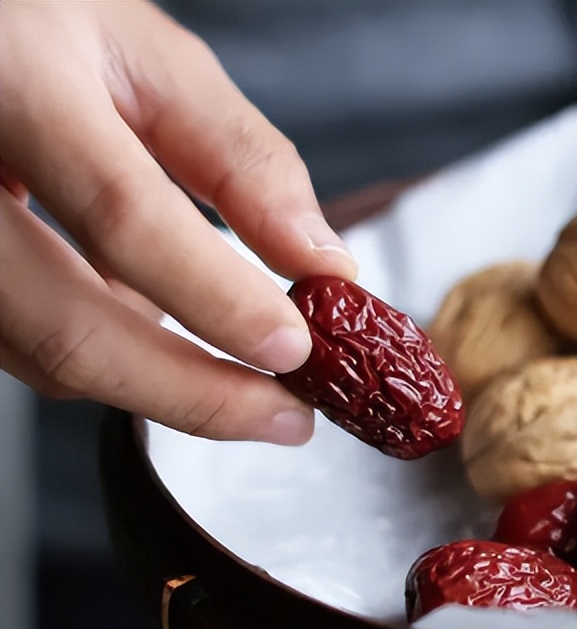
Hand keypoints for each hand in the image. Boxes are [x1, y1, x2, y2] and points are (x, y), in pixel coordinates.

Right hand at [0, 0, 357, 443]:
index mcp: (16, 82)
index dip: (218, 299)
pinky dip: (102, 354)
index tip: (294, 350)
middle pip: (67, 326)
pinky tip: (150, 325)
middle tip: (284, 417)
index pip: (125, 216)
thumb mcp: (151, 59)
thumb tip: (321, 263)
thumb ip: (241, 159)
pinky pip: (18, 344)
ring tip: (240, 374)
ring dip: (156, 384)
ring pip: (40, 354)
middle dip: (194, 394)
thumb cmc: (42, 25)